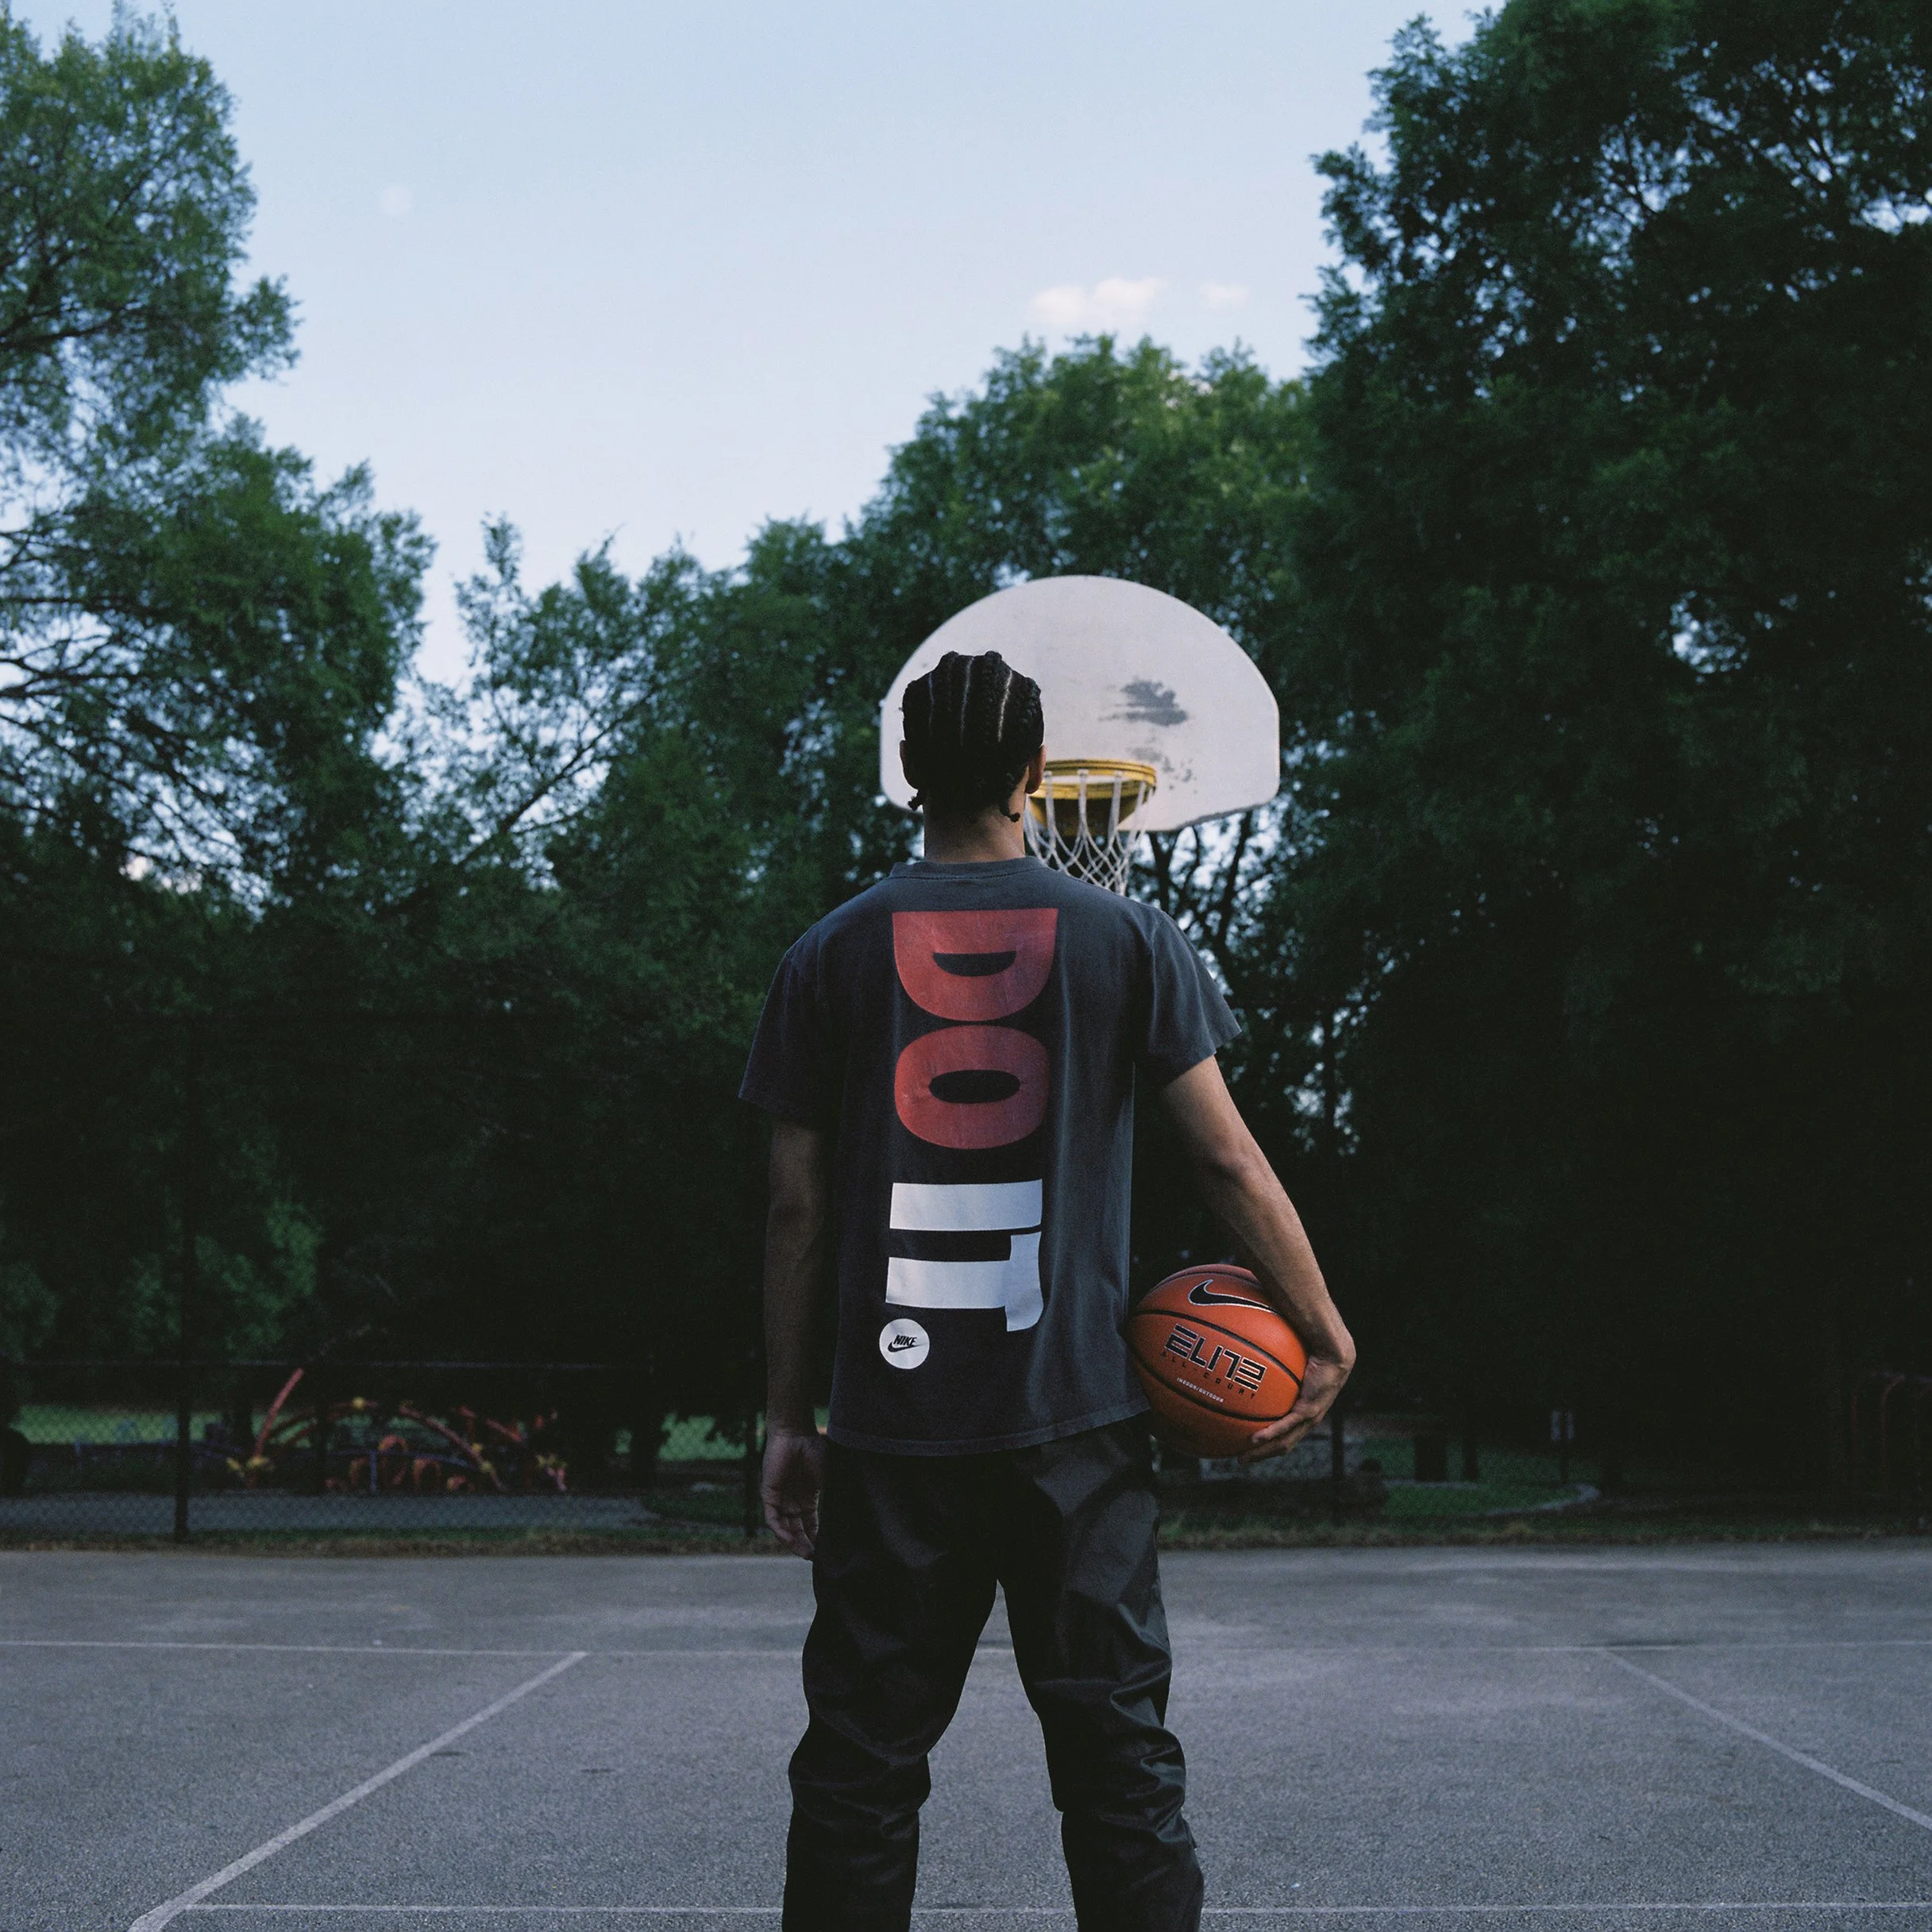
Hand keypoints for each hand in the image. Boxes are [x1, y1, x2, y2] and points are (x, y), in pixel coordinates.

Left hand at [761, 1425, 825, 1556]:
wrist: (796, 1432)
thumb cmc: (813, 1449)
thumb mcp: (827, 1477)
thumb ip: (833, 1496)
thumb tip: (848, 1516)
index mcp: (807, 1497)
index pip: (810, 1523)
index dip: (816, 1538)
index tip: (824, 1551)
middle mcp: (792, 1500)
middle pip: (797, 1529)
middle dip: (805, 1544)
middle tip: (814, 1558)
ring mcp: (780, 1497)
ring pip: (785, 1527)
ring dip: (794, 1542)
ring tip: (806, 1553)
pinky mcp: (769, 1494)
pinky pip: (773, 1518)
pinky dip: (780, 1531)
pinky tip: (790, 1540)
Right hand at [1243, 1348, 1353, 1464]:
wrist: (1334, 1353)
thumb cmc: (1312, 1355)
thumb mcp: (1289, 1366)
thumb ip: (1273, 1369)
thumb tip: (1252, 1360)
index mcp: (1304, 1415)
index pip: (1285, 1437)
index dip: (1268, 1446)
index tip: (1248, 1448)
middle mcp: (1307, 1421)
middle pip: (1282, 1446)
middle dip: (1261, 1455)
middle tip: (1240, 1459)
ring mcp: (1309, 1418)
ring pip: (1284, 1442)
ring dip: (1263, 1452)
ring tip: (1244, 1457)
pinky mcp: (1309, 1410)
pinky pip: (1286, 1425)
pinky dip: (1270, 1434)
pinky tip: (1254, 1439)